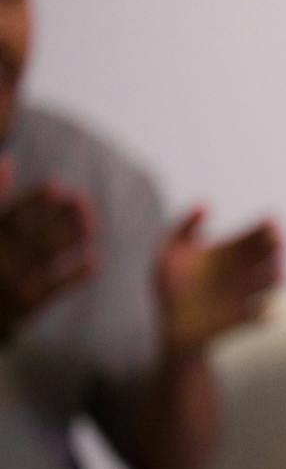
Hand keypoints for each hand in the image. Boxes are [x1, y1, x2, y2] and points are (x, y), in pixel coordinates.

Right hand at [0, 156, 98, 335]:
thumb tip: (8, 161)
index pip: (9, 216)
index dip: (33, 200)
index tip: (56, 185)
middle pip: (33, 232)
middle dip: (60, 215)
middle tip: (81, 200)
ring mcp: (9, 286)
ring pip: (47, 256)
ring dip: (73, 236)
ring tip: (92, 224)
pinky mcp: (24, 307)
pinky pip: (55, 287)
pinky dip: (76, 273)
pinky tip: (95, 260)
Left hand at [155, 208, 283, 355]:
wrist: (171, 325)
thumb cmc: (171, 285)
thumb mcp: (170, 251)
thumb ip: (184, 226)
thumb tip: (205, 203)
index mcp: (233, 250)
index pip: (258, 233)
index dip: (268, 226)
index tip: (271, 221)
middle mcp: (246, 269)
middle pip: (271, 254)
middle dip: (278, 247)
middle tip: (278, 241)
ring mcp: (248, 293)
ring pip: (271, 282)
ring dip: (275, 277)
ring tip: (277, 273)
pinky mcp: (244, 317)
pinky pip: (259, 314)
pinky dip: (261, 311)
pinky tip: (259, 308)